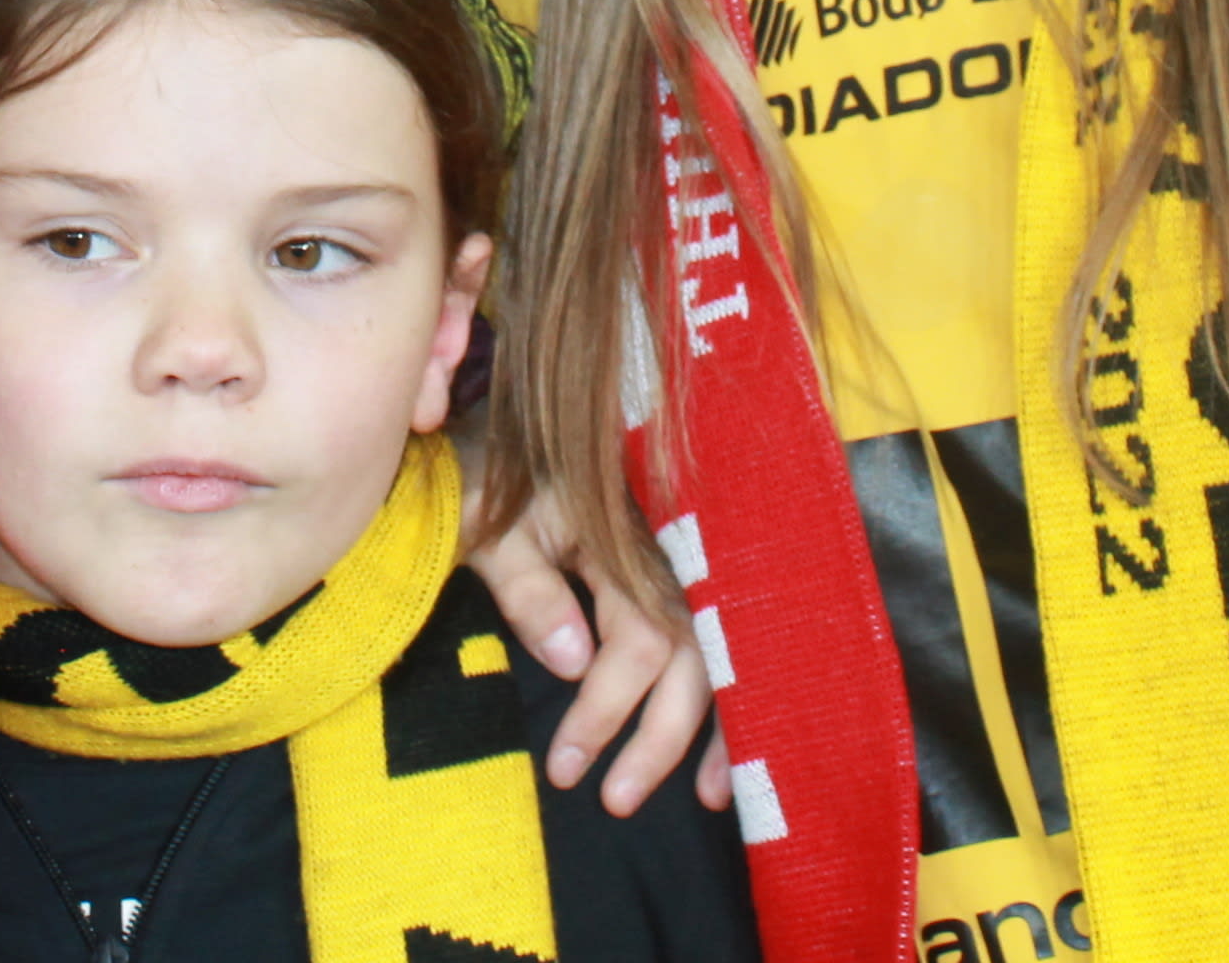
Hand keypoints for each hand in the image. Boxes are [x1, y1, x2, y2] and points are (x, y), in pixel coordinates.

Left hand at [469, 492, 730, 815]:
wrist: (523, 426)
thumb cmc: (498, 481)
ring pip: (719, 653)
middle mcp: (674, 553)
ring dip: (714, 729)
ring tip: (703, 800)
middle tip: (614, 802)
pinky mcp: (690, 573)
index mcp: (628, 538)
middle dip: (657, 737)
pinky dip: (730, 695)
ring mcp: (689, 562)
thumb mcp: (497, 528)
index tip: (566, 766)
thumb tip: (574, 664)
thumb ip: (531, 591)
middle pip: (690, 658)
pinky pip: (721, 639)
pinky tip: (727, 751)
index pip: (637, 643)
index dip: (605, 709)